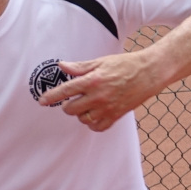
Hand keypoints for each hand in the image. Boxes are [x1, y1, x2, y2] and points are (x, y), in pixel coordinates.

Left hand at [38, 50, 171, 131]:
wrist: (149, 73)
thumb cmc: (124, 64)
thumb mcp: (101, 62)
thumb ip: (80, 67)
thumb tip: (62, 66)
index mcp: (93, 80)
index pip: (66, 91)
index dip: (51, 97)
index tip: (41, 101)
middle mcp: (98, 96)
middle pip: (71, 109)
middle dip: (68, 105)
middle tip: (74, 98)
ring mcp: (107, 108)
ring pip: (83, 119)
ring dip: (80, 114)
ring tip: (87, 104)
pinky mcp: (116, 116)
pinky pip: (97, 127)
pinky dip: (92, 123)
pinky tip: (94, 114)